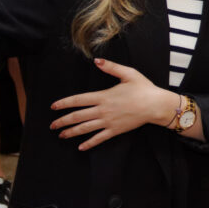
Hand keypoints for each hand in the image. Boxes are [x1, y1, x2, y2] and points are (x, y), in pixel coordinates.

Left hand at [50, 58, 174, 150]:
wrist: (155, 105)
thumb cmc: (143, 88)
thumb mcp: (129, 73)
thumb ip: (111, 67)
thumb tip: (96, 61)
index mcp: (104, 96)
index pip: (78, 100)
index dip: (64, 103)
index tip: (53, 107)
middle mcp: (103, 110)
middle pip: (78, 117)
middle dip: (63, 121)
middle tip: (52, 125)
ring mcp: (108, 122)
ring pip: (85, 129)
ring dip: (71, 132)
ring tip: (61, 135)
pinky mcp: (115, 130)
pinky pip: (99, 138)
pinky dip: (89, 143)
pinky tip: (81, 147)